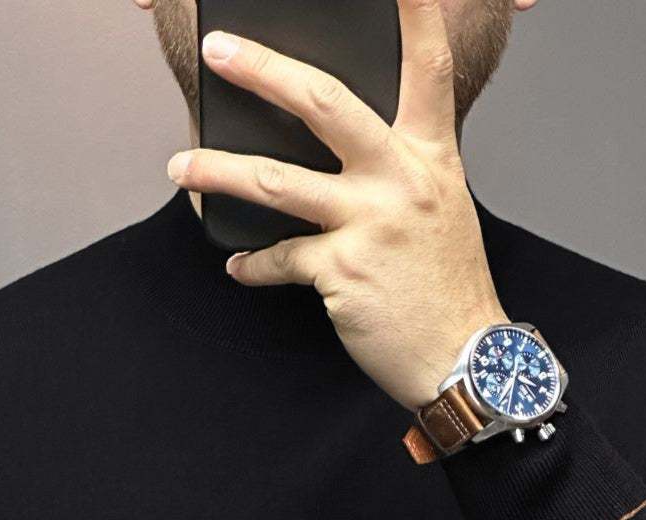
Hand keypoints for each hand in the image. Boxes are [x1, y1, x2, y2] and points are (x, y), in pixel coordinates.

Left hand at [166, 0, 511, 410]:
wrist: (464, 359)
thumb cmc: (447, 286)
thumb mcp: (441, 207)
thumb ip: (399, 167)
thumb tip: (338, 148)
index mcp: (430, 156)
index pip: (427, 66)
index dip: (415, 10)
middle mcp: (400, 179)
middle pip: (322, 103)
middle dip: (262, 70)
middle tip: (220, 51)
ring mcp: (369, 223)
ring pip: (276, 180)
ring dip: (218, 170)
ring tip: (181, 164)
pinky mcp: (341, 272)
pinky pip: (279, 259)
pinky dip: (254, 266)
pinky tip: (239, 268)